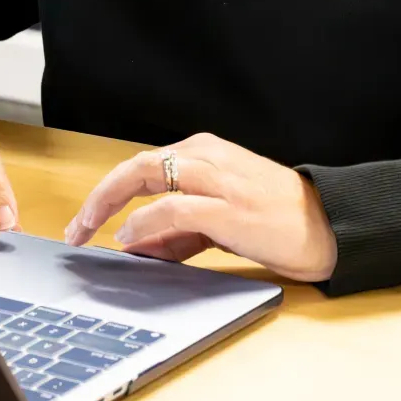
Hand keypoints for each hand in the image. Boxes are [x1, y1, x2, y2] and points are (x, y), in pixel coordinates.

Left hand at [62, 133, 337, 282]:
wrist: (325, 226)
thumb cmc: (275, 220)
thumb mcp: (218, 221)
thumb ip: (178, 231)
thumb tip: (137, 247)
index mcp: (204, 153)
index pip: (142, 166)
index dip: (106, 193)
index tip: (84, 222)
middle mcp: (206, 157)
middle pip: (135, 167)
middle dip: (98, 198)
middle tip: (75, 229)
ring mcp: (216, 178)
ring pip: (145, 174)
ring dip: (109, 204)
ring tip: (90, 233)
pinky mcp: (226, 206)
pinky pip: (172, 207)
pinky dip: (144, 221)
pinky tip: (129, 238)